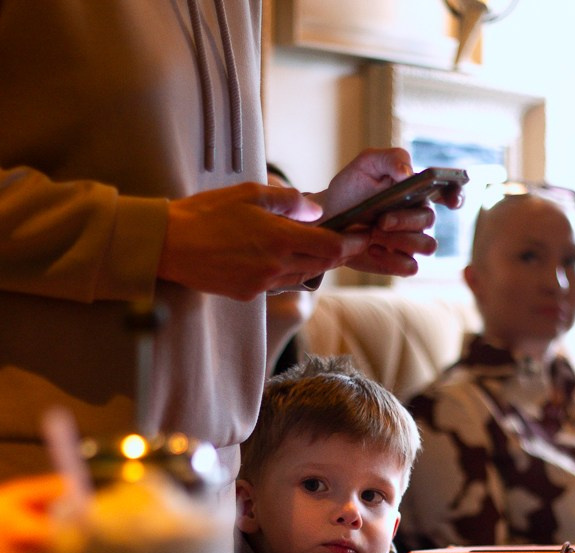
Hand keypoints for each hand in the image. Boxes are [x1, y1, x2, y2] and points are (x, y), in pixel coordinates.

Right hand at [158, 182, 368, 298]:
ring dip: (315, 263)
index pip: (331, 247)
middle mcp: (275, 266)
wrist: (168, 245)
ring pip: (302, 276)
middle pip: (322, 264)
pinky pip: (279, 284)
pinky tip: (283, 258)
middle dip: (339, 252)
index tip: (363, 234)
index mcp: (280, 239)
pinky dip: (289, 271)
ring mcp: (262, 284)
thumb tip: (315, 212)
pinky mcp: (248, 294)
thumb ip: (288, 202)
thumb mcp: (249, 193)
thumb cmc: (205, 213)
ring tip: (319, 247)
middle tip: (349, 240)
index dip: (352, 242)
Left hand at [316, 148, 463, 277]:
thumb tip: (408, 172)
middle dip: (406, 220)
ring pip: (428, 246)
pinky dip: (393, 261)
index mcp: (418, 190)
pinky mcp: (397, 261)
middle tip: (381, 220)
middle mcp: (418, 217)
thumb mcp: (365, 164)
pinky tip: (373, 249)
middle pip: (430, 220)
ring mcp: (410, 241)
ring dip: (402, 240)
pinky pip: (411, 267)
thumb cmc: (350, 189)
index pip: (450, 191)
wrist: (327, 218)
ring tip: (375, 233)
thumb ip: (390, 158)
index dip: (456, 195)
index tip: (451, 200)